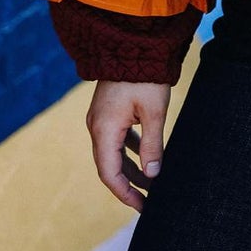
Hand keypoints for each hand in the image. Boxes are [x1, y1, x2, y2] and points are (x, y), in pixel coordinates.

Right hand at [86, 79, 170, 211]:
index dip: (125, 193)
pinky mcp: (108, 111)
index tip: (143, 207)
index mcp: (104, 129)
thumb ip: (152, 145)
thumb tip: (152, 175)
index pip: (109, 173)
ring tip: (151, 184)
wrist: (133, 43)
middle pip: (109, 166)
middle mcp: (97, 127)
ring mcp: (101, 118)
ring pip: (113, 153)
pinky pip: (116, 139)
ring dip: (130, 169)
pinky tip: (145, 159)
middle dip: (129, 185)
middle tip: (150, 201)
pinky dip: (129, 152)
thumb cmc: (145, 76)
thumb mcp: (154, 112)